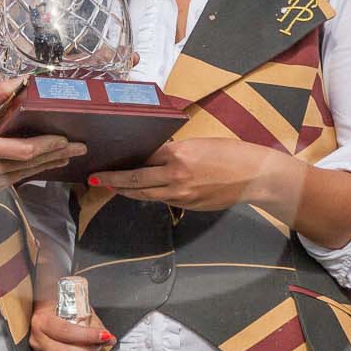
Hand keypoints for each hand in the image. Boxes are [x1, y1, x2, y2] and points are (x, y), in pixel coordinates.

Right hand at [0, 77, 83, 198]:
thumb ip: (0, 93)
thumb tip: (25, 79)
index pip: (24, 151)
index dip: (48, 146)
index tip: (66, 140)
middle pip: (27, 166)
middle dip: (55, 157)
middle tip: (78, 150)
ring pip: (19, 178)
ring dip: (43, 168)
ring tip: (63, 159)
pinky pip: (7, 185)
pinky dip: (23, 175)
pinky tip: (38, 168)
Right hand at [29, 288, 112, 350]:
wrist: (46, 304)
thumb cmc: (61, 306)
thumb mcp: (76, 308)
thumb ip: (91, 323)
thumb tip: (108, 338)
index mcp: (43, 319)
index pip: (66, 331)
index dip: (87, 336)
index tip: (105, 336)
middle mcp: (37, 337)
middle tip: (99, 347)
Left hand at [90, 139, 290, 214]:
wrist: (255, 176)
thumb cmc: (231, 153)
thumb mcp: (200, 144)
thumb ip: (176, 152)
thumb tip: (155, 156)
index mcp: (178, 155)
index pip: (142, 159)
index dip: (122, 163)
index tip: (106, 163)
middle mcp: (176, 177)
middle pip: (136, 182)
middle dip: (113, 181)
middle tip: (95, 179)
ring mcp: (182, 195)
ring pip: (146, 195)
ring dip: (127, 192)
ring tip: (111, 188)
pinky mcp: (189, 206)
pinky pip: (163, 200)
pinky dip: (149, 196)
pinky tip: (141, 193)